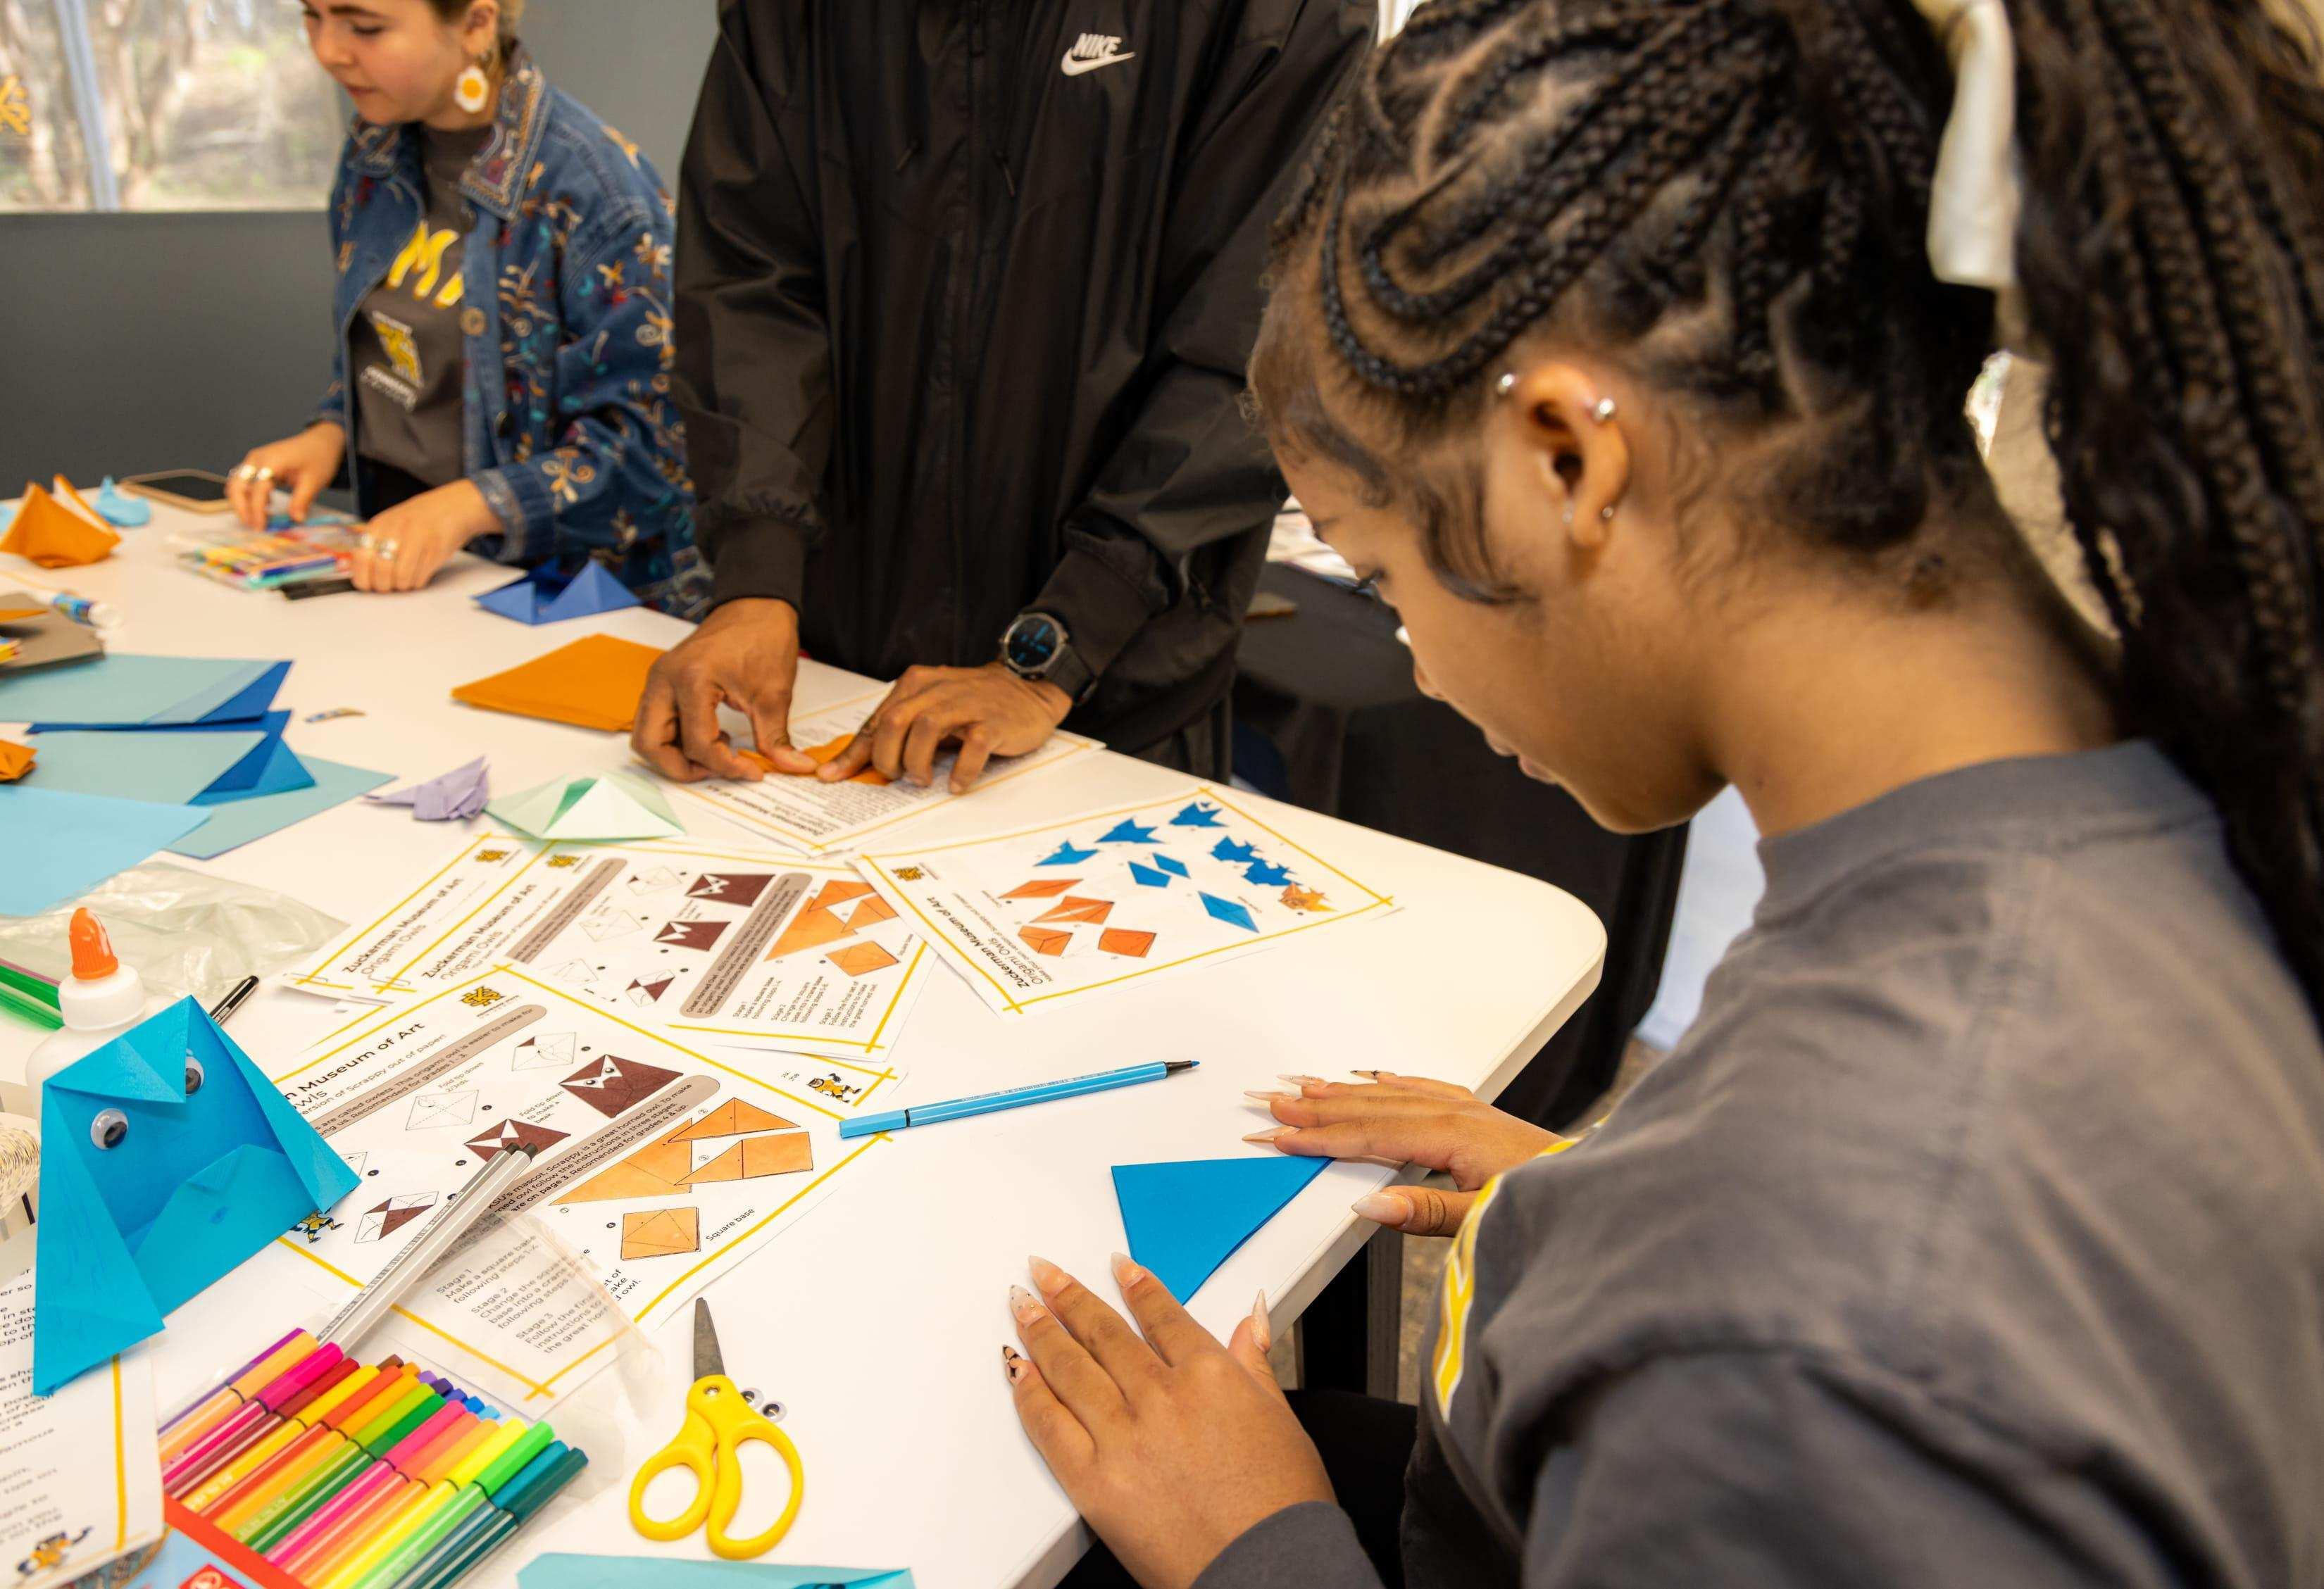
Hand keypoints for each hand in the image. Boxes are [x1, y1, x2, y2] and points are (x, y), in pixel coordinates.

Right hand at [228, 423, 345, 529]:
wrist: (320, 442)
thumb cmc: (318, 458)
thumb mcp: (314, 481)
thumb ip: (302, 501)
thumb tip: (295, 520)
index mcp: (271, 461)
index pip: (257, 489)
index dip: (256, 510)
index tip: (260, 527)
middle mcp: (257, 459)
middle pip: (237, 485)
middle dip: (241, 508)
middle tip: (253, 526)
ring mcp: (254, 460)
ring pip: (236, 483)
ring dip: (241, 502)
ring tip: (259, 519)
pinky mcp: (256, 464)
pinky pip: (243, 481)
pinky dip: (247, 495)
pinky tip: (266, 505)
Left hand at [349, 480, 496, 592]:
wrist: (452, 507)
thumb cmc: (419, 521)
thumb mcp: (390, 525)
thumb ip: (375, 544)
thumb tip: (361, 573)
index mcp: (380, 524)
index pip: (362, 558)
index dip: (363, 578)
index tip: (367, 585)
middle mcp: (397, 530)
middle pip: (381, 570)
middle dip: (384, 586)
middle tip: (388, 586)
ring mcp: (418, 539)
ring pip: (401, 578)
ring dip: (402, 586)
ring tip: (405, 579)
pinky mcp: (436, 550)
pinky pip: (420, 578)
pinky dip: (418, 582)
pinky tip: (419, 573)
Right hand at [631, 597, 815, 782]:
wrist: (756, 607)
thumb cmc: (763, 637)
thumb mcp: (774, 693)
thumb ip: (776, 737)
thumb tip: (792, 767)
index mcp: (691, 679)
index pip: (697, 743)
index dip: (726, 766)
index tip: (753, 772)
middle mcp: (664, 679)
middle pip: (649, 745)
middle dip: (681, 768)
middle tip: (718, 771)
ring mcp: (659, 679)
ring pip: (646, 736)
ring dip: (674, 755)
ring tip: (715, 753)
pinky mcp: (663, 681)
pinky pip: (655, 722)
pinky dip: (675, 739)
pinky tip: (711, 735)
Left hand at [818, 662, 1070, 792]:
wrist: (1028, 688)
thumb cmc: (973, 703)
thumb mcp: (930, 708)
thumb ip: (896, 729)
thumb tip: (852, 762)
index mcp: (916, 683)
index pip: (877, 720)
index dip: (854, 753)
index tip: (833, 777)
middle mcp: (938, 689)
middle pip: (894, 722)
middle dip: (887, 759)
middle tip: (898, 777)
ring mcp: (967, 704)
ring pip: (926, 730)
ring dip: (917, 763)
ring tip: (923, 780)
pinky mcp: (993, 722)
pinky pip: (972, 748)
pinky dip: (961, 771)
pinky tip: (957, 784)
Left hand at [1007, 1254, 1331, 1588]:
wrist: (1268, 1571)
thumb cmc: (1283, 1508)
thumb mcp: (1283, 1421)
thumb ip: (1256, 1365)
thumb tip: (1251, 1321)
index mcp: (1211, 1376)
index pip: (1163, 1315)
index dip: (1136, 1287)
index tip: (1116, 1267)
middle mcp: (1161, 1397)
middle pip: (1104, 1333)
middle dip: (1069, 1297)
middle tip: (1045, 1274)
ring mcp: (1123, 1437)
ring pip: (1070, 1368)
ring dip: (1042, 1330)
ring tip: (1022, 1306)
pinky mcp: (1094, 1481)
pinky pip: (1049, 1425)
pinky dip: (1030, 1393)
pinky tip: (1019, 1370)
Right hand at [1245, 1073, 1566, 1235]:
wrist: (1599, 1190)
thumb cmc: (1551, 1205)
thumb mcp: (1487, 1219)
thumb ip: (1427, 1213)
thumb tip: (1368, 1206)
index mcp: (1453, 1137)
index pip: (1369, 1134)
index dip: (1318, 1136)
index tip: (1276, 1136)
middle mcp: (1457, 1114)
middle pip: (1370, 1105)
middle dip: (1315, 1106)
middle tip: (1268, 1103)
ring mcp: (1468, 1110)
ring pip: (1390, 1091)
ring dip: (1341, 1089)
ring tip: (1300, 1087)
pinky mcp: (1479, 1114)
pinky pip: (1419, 1085)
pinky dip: (1386, 1080)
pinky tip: (1371, 1077)